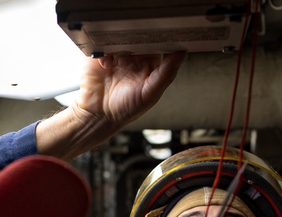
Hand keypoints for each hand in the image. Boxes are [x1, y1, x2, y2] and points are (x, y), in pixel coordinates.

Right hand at [36, 52, 185, 160]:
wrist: (98, 115)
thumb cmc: (125, 109)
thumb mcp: (150, 94)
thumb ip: (166, 74)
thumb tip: (182, 54)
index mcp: (149, 64)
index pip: (157, 44)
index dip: (156, 41)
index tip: (152, 44)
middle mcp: (134, 57)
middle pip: (138, 37)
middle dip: (135, 42)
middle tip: (132, 54)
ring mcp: (117, 54)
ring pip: (120, 37)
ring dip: (119, 46)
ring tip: (118, 62)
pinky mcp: (100, 54)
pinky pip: (103, 43)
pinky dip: (104, 52)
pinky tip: (106, 65)